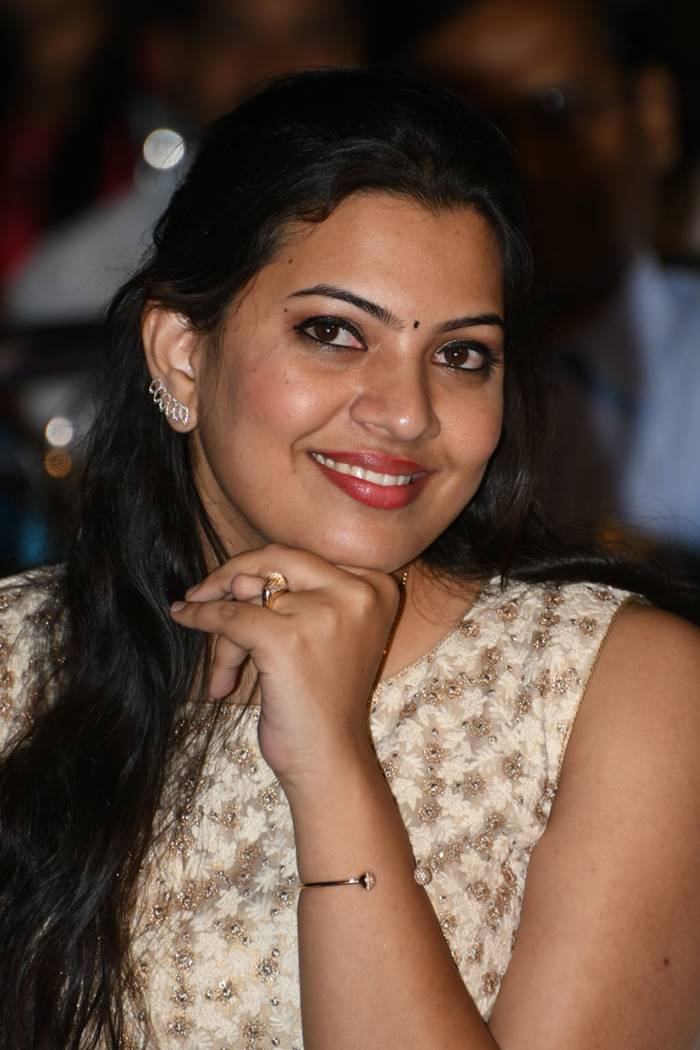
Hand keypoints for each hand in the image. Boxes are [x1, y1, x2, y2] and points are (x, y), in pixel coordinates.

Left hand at [170, 544, 400, 792]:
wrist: (330, 758)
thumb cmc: (323, 700)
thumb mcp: (320, 632)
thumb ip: (290, 594)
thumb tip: (235, 576)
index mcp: (376, 586)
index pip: (304, 557)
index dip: (263, 569)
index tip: (234, 584)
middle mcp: (358, 592)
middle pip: (276, 561)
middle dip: (233, 577)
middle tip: (202, 593)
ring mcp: (324, 613)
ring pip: (249, 595)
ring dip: (227, 631)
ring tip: (224, 672)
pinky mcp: (286, 638)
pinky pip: (229, 616)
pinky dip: (202, 618)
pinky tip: (183, 616)